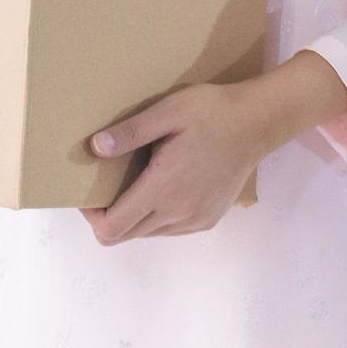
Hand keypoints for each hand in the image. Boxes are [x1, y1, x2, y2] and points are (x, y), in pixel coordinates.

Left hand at [78, 50, 346, 244]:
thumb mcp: (166, 112)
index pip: (112, 228)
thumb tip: (94, 148)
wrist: (257, 122)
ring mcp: (195, 220)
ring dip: (131, 216)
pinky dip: (154, 216)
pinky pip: (167, 229)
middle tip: (107, 184)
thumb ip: (129, 133)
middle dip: (107, 216)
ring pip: (146, 233)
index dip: (92, 216)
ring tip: (134, 182)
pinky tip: (159, 186)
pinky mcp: (207, 220)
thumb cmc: (210, 112)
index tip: (89, 193)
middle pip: (124, 235)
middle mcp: (178, 213)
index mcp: (163, 189)